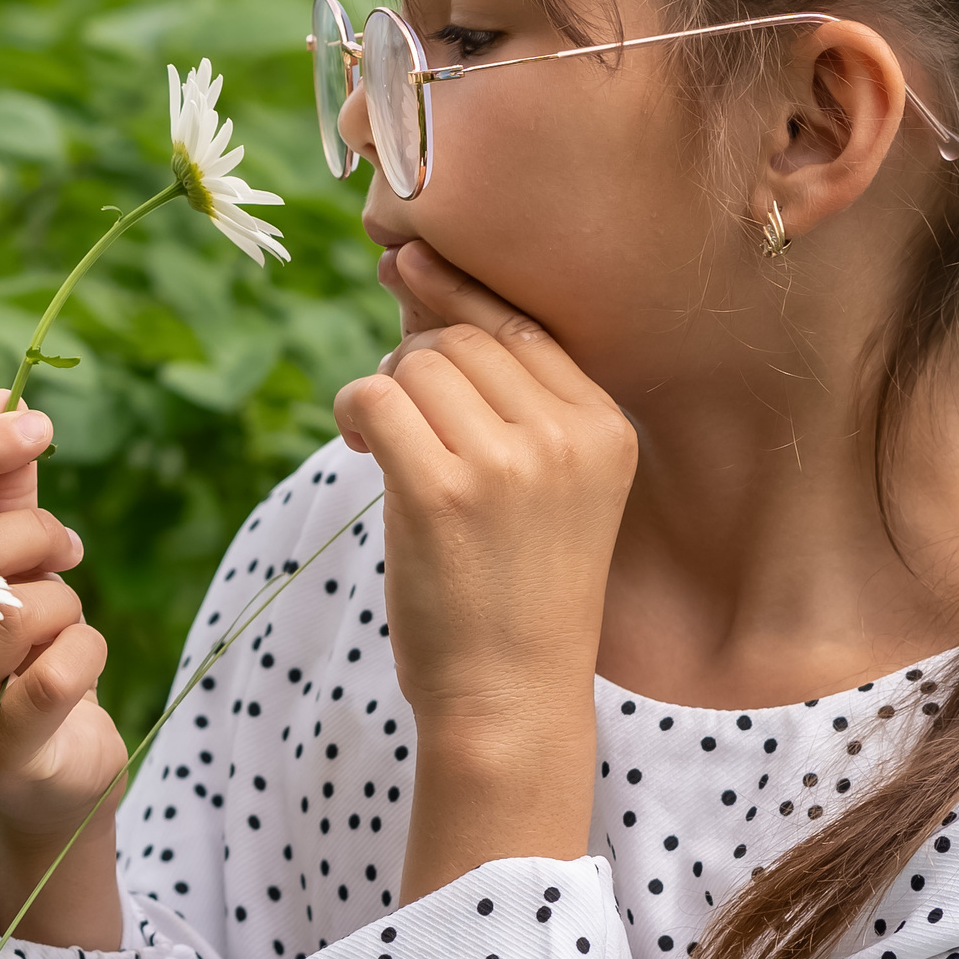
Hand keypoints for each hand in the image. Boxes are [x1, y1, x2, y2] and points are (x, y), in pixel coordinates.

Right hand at [0, 391, 127, 944]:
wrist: (49, 773)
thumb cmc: (18, 653)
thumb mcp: (8, 562)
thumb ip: (1, 488)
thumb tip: (0, 395)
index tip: (36, 422)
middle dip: (37, 535)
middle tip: (66, 551)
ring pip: (13, 612)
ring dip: (63, 604)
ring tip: (63, 621)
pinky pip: (56, 672)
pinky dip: (87, 650)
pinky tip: (80, 662)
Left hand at [333, 240, 635, 893]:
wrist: (509, 700)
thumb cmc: (513, 589)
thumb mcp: (543, 486)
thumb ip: (501, 396)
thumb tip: (416, 286)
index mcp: (605, 427)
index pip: (520, 324)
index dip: (454, 290)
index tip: (405, 259)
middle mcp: (567, 434)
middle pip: (458, 338)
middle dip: (412, 360)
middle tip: (396, 416)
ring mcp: (507, 461)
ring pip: (413, 363)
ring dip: (382, 392)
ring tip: (386, 447)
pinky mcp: (440, 490)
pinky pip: (372, 398)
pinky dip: (353, 412)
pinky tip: (361, 449)